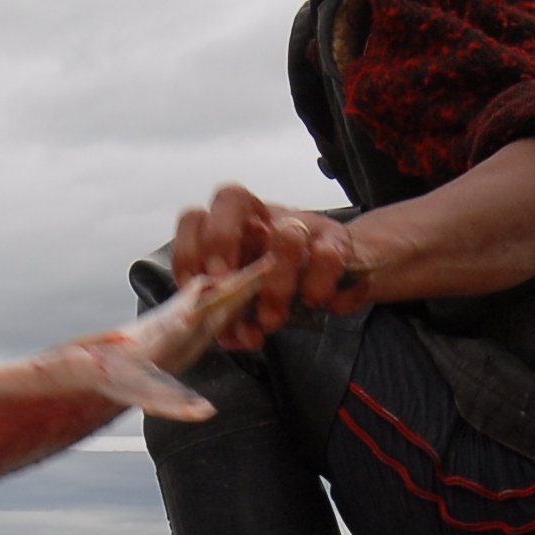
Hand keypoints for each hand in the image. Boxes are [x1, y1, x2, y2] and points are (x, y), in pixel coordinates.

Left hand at [172, 183, 372, 346]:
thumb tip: (230, 335)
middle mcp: (263, 218)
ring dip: (276, 284)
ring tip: (272, 319)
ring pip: (287, 235)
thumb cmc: (289, 285)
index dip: (188, 251)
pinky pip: (328, 259)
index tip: (194, 286)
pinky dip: (319, 289)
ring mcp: (301, 224)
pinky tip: (316, 305)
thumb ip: (237, 317)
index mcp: (234, 232)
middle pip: (231, 198)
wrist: (346, 272)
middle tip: (226, 286)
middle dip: (221, 241)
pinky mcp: (337, 241)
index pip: (197, 219)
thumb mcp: (254, 302)